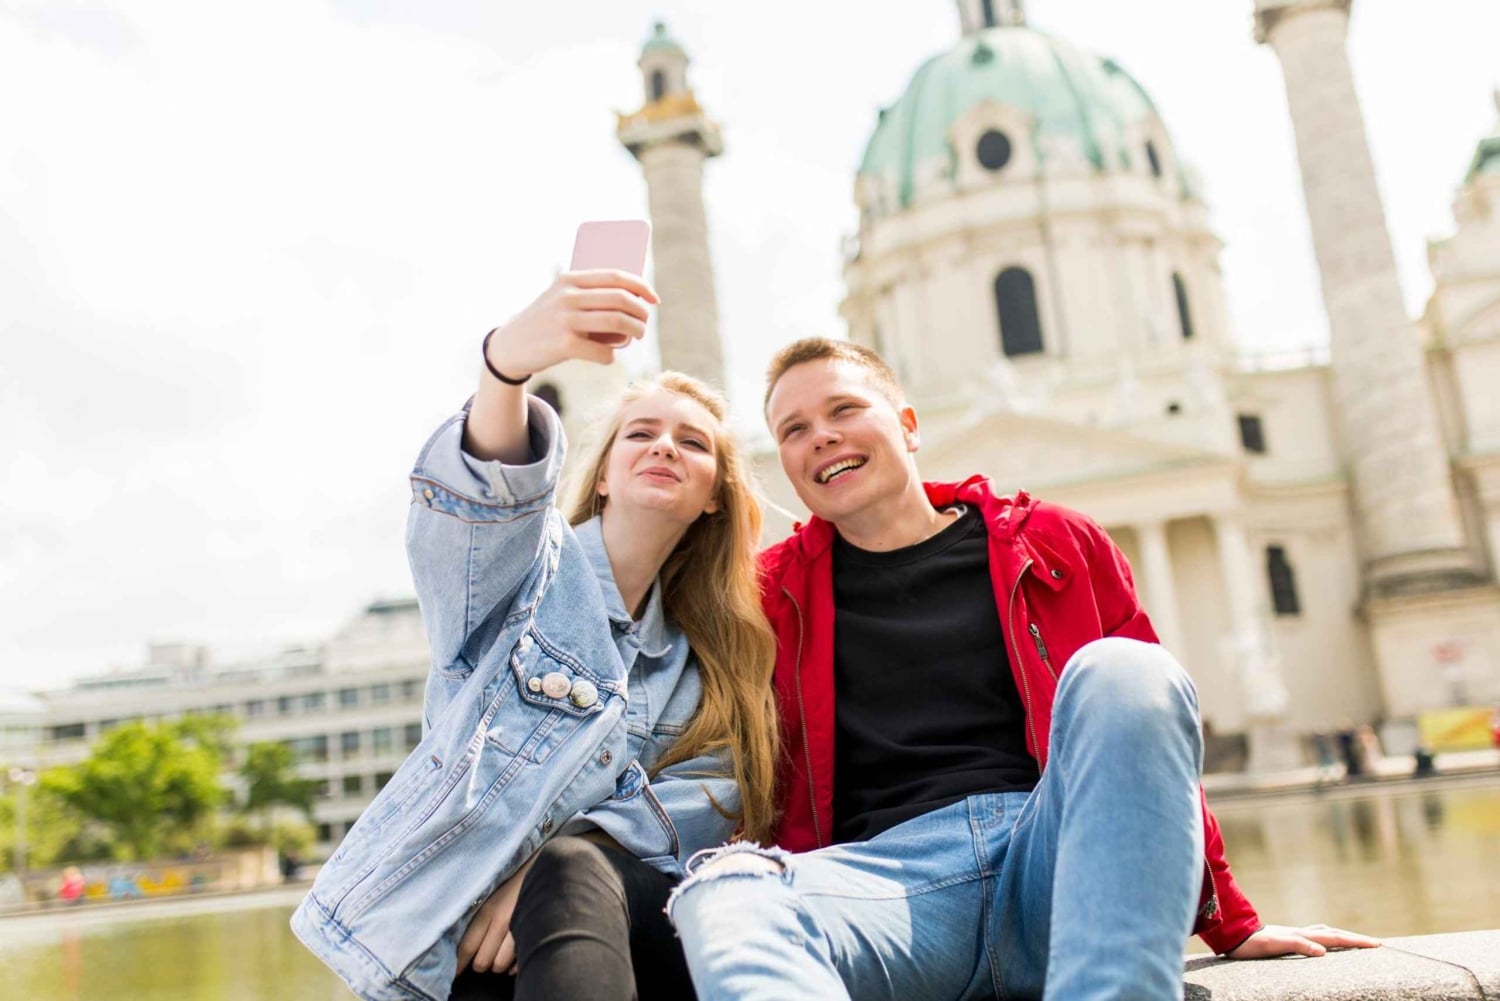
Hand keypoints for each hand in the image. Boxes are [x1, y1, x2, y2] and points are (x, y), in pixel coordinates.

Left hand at [457, 867, 528, 973]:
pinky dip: (514, 965)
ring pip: (500, 966)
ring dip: (497, 964)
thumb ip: (478, 918)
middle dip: (480, 963)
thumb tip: (462, 947)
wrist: (548, 868)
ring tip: (499, 952)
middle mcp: (503, 922)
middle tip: (481, 956)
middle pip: (482, 962)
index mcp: (488, 910)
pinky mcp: (536, 935)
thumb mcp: (492, 894)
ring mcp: (521, 929)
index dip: (458, 964)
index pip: (466, 947)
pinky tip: (514, 955)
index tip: (455, 972)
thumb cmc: (515, 883)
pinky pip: (518, 964)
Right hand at [485, 270, 658, 377]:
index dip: (641, 287)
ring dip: (634, 332)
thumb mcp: (562, 299)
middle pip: (621, 300)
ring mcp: (566, 320)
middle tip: (643, 324)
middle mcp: (568, 296)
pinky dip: (611, 355)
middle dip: (641, 313)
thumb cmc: (547, 322)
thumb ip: (591, 295)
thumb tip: (635, 300)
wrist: (511, 346)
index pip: (616, 276)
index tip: (654, 300)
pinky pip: (604, 351)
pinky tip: (607, 356)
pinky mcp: (564, 344)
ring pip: (617, 323)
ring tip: (635, 337)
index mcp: (570, 279)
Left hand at [1227, 923, 1380, 958]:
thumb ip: (1299, 945)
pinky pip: (1313, 937)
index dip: (1356, 941)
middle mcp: (1301, 932)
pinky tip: (1323, 944)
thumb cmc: (1253, 943)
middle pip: (1334, 933)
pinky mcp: (1287, 938)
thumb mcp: (1276, 945)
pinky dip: (1325, 939)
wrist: (1233, 935)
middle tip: (1374, 944)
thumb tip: (1323, 951)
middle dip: (1354, 939)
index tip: (1377, 944)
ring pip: (1324, 933)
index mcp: (1303, 935)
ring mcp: (1294, 934)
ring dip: (1341, 936)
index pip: (1336, 938)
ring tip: (1354, 941)